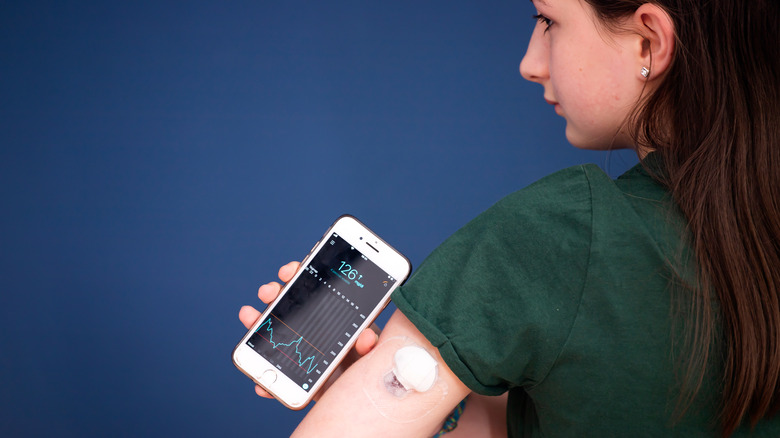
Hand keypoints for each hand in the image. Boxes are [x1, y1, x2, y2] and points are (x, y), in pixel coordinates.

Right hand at [238, 261, 379, 399]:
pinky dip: (266, 379)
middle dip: (275, 293)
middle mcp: (315, 328)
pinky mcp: (299, 377)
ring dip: (258, 322)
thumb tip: (366, 337)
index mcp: (336, 316)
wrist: (364, 399)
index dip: (301, 274)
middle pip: (291, 303)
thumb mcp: (373, 354)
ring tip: (248, 315)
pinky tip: (260, 381)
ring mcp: (302, 350)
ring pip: (275, 331)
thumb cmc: (371, 369)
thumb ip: (371, 346)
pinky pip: (279, 373)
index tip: (289, 271)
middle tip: (268, 290)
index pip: (316, 288)